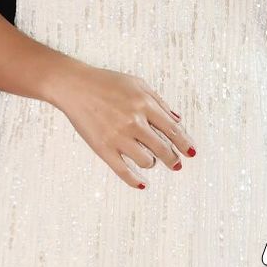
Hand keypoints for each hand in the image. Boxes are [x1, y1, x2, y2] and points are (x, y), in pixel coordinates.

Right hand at [51, 60, 196, 188]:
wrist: (75, 87)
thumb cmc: (107, 82)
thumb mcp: (137, 83)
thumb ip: (158, 101)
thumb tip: (177, 119)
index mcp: (144, 104)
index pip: (171, 129)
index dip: (184, 142)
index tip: (191, 152)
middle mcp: (134, 122)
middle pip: (162, 148)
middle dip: (173, 159)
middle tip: (177, 165)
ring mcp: (119, 137)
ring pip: (145, 161)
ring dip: (151, 163)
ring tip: (150, 161)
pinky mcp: (104, 148)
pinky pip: (123, 170)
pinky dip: (134, 180)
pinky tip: (142, 184)